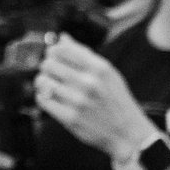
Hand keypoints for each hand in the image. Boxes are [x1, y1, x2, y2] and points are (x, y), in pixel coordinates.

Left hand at [31, 34, 154, 157]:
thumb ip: (84, 54)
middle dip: (47, 67)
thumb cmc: (117, 101)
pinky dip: (43, 97)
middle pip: (48, 64)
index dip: (53, 51)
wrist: (127, 132)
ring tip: (51, 86)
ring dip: (43, 83)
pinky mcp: (69, 118)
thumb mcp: (108, 73)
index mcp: (99, 68)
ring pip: (42, 81)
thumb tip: (63, 37)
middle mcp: (89, 83)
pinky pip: (43, 100)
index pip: (62, 49)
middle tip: (52, 73)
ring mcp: (78, 101)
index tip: (54, 56)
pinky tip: (52, 98)